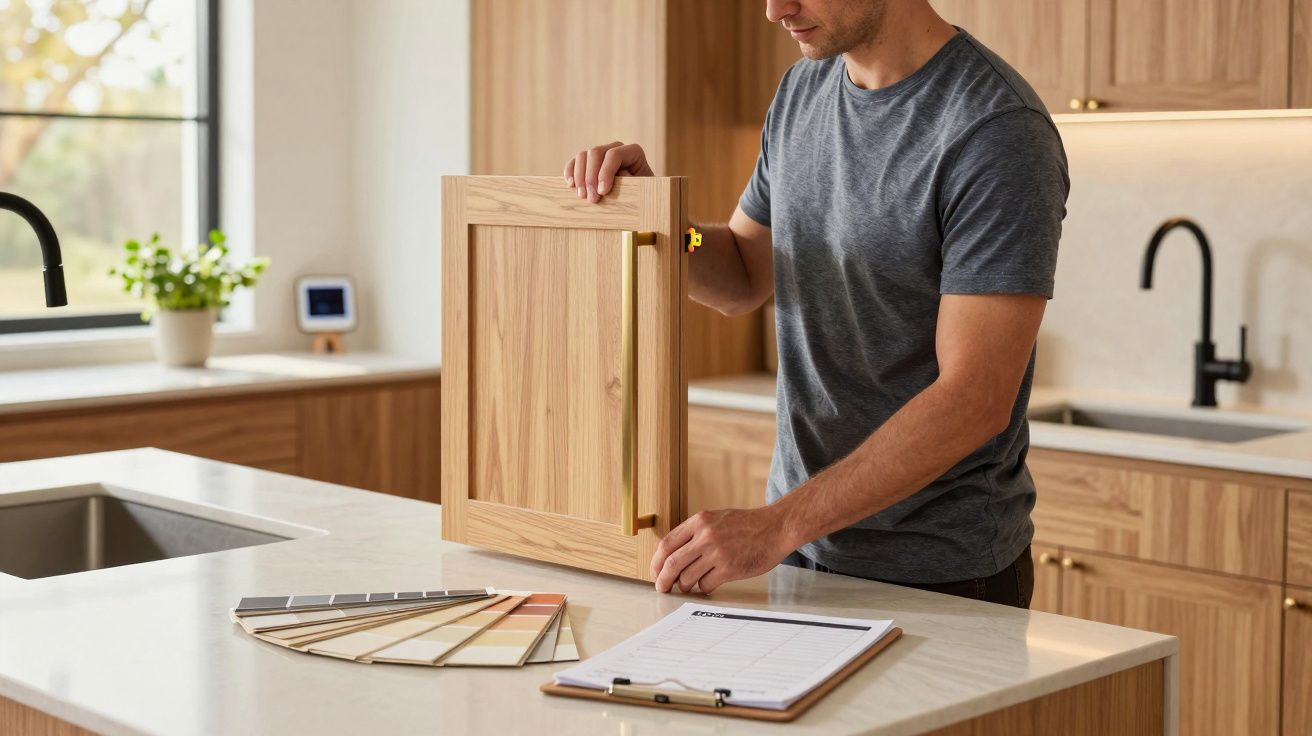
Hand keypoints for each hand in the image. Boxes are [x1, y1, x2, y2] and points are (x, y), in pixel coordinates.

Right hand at [563, 141, 654, 202]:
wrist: (638, 201)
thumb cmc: (642, 196)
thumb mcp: (642, 190)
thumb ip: (631, 182)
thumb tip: (618, 174)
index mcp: (633, 152)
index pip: (615, 154)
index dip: (606, 172)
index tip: (602, 192)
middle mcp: (615, 148)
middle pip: (596, 153)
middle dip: (591, 177)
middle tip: (592, 199)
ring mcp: (600, 154)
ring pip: (583, 156)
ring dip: (580, 177)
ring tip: (583, 196)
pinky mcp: (588, 163)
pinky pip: (575, 162)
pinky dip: (570, 172)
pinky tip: (571, 185)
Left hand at [650, 508, 794, 593]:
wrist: (775, 527)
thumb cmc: (747, 524)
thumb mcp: (716, 519)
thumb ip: (695, 533)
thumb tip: (673, 555)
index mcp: (699, 521)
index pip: (666, 544)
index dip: (656, 562)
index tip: (655, 571)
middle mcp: (705, 536)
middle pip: (672, 564)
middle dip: (663, 580)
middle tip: (662, 587)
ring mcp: (717, 553)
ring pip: (687, 578)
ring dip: (684, 585)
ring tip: (689, 585)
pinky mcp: (729, 569)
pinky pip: (705, 584)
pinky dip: (703, 587)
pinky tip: (708, 583)